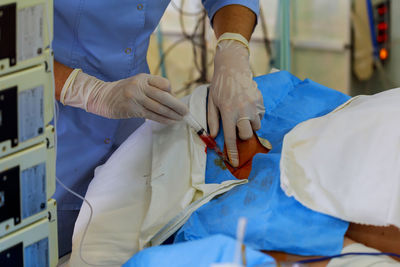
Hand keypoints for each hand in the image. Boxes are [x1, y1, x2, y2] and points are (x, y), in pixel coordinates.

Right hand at [61, 70, 187, 122]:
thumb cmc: (123, 91)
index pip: (164, 83)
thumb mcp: (137, 83)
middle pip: (164, 97)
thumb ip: (152, 88)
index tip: (174, 98)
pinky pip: (152, 116)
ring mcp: (136, 98)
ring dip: (172, 115)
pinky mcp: (133, 110)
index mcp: (143, 77)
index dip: (171, 92)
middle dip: (177, 106)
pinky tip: (171, 122)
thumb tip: (172, 99)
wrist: (102, 97)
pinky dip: (163, 119)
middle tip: (186, 112)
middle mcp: (140, 86)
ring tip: (180, 118)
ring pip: (159, 108)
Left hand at [208, 38, 264, 166]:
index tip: (235, 162)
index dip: (233, 152)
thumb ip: (213, 120)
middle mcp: (242, 111)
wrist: (233, 67)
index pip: (231, 138)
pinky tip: (248, 105)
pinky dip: (255, 115)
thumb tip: (213, 136)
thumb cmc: (219, 85)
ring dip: (250, 125)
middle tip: (237, 126)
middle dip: (242, 135)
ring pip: (256, 126)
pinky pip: (260, 115)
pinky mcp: (260, 101)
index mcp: (228, 112)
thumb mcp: (212, 102)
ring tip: (243, 114)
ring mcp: (253, 106)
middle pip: (247, 135)